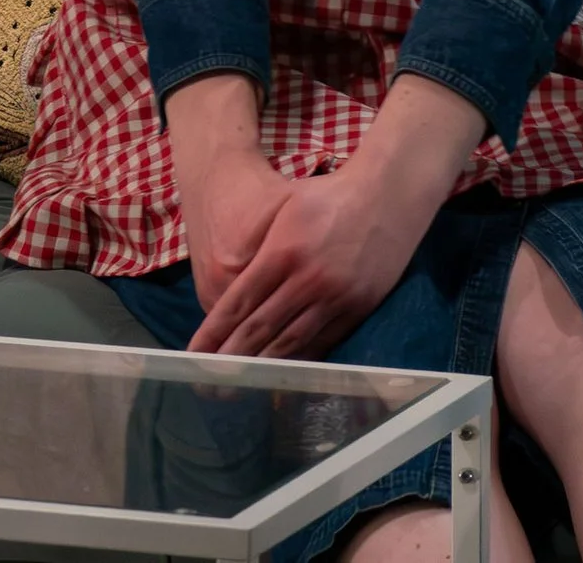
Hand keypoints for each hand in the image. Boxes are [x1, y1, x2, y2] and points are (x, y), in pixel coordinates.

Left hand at [189, 73, 488, 358]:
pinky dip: (300, 360)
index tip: (196, 353)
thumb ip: (259, 244)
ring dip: (265, 368)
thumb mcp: (283, 207)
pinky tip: (283, 373)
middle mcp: (308, 280)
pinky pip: (324, 342)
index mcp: (283, 252)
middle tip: (211, 383)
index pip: (241, 302)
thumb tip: (230, 279)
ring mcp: (336, 297)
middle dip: (233, 359)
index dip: (216, 332)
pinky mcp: (358, 308)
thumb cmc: (326, 196)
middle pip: (262, 329)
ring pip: (293, 342)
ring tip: (242, 385)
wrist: (386, 197)